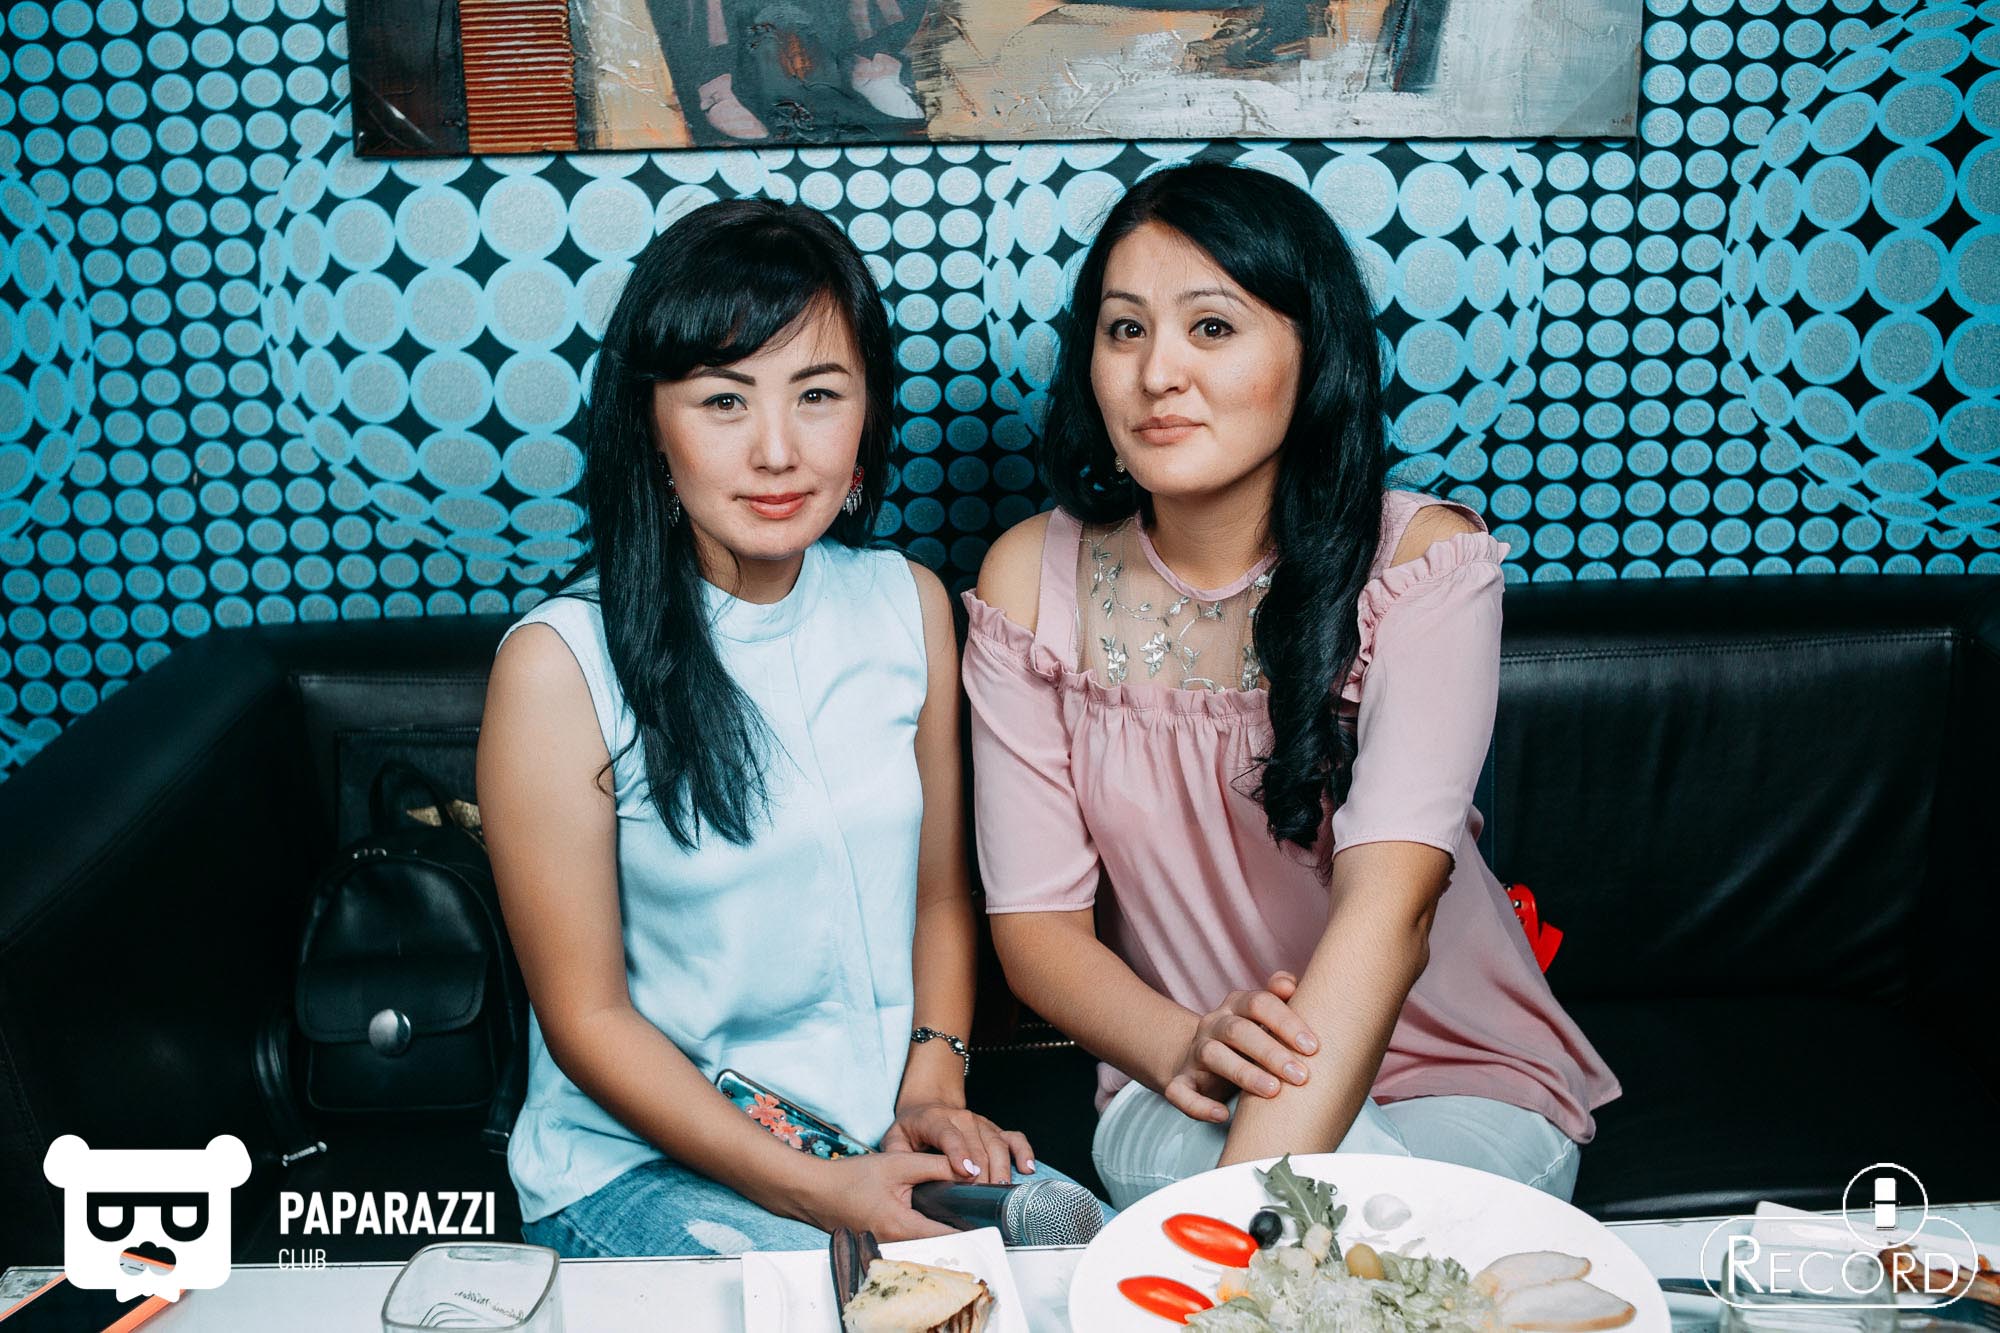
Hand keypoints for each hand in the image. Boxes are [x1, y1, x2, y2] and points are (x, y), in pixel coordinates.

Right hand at [806, 1150, 966, 1240]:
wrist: (814, 1190)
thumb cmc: (850, 1178)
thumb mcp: (898, 1164)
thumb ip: (936, 1166)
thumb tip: (967, 1169)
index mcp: (901, 1226)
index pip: (946, 1236)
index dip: (969, 1228)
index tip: (986, 1221)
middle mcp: (894, 1243)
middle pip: (936, 1243)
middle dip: (956, 1229)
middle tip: (973, 1213)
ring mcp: (886, 1247)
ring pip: (923, 1243)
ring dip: (938, 1230)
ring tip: (955, 1212)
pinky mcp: (880, 1243)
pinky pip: (908, 1241)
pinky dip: (921, 1230)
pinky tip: (928, 1215)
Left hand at [881, 1103, 1035, 1184]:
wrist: (928, 1105)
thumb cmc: (912, 1128)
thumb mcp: (895, 1138)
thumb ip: (896, 1155)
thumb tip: (901, 1175)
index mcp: (935, 1120)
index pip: (949, 1135)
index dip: (958, 1153)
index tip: (966, 1173)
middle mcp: (961, 1118)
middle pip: (977, 1145)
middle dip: (981, 1172)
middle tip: (982, 1197)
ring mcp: (981, 1123)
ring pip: (997, 1144)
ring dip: (1001, 1168)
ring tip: (1002, 1190)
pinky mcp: (994, 1129)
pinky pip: (1014, 1138)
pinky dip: (1023, 1152)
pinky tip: (1027, 1169)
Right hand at [1164, 971, 1318, 1123]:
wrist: (1202, 1061)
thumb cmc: (1251, 1040)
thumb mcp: (1265, 1017)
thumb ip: (1281, 999)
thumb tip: (1289, 984)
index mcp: (1236, 1005)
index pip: (1259, 1003)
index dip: (1286, 1022)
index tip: (1313, 1047)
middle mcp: (1213, 1024)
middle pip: (1238, 1030)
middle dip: (1271, 1052)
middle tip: (1301, 1076)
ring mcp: (1195, 1052)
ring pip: (1213, 1056)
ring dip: (1244, 1073)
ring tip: (1273, 1091)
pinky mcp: (1181, 1081)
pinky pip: (1180, 1091)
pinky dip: (1199, 1105)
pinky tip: (1223, 1116)